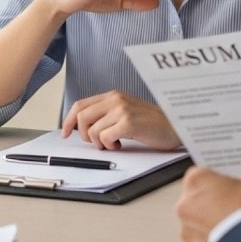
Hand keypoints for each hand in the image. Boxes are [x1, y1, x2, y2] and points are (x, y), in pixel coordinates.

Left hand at [61, 90, 181, 149]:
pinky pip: (104, 138)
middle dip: (85, 135)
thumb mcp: (125, 113)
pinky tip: (120, 145)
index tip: (66, 133)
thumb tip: (81, 128)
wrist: (174, 127)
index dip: (69, 120)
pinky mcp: (128, 123)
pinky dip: (109, 146)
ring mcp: (122, 110)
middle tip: (98, 142)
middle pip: (82, 117)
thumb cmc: (151, 123)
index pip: (80, 105)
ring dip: (99, 143)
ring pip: (92, 130)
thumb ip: (106, 115)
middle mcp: (115, 99)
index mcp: (113, 95)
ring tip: (114, 143)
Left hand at [175, 167, 240, 241]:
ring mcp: (187, 230)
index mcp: (197, 181)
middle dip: (211, 204)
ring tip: (233, 229)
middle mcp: (185, 204)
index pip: (200, 175)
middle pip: (195, 200)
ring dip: (209, 225)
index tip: (227, 187)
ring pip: (196, 225)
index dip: (215, 181)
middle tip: (232, 209)